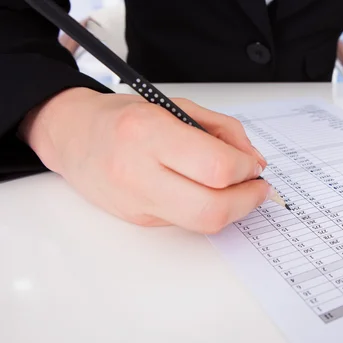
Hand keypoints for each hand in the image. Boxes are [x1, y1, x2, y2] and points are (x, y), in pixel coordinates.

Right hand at [20, 88, 274, 233]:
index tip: (252, 164)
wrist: (74, 136)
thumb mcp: (176, 105)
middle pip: (212, 209)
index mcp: (148, 133)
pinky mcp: (140, 220)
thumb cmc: (124, 117)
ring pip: (203, 224)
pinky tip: (208, 192)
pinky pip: (188, 222)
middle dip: (248, 201)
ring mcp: (137, 203)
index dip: (246, 170)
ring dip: (234, 209)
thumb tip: (255, 162)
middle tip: (258, 187)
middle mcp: (138, 173)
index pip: (216, 167)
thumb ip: (223, 131)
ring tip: (238, 190)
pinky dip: (209, 209)